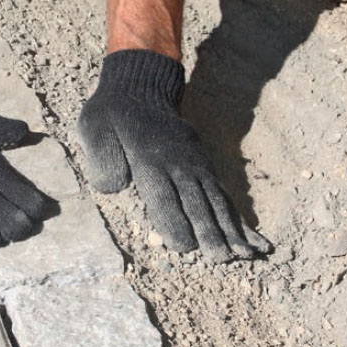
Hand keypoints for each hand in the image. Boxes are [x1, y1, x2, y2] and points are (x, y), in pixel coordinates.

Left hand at [77, 49, 271, 261]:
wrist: (139, 86)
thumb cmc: (111, 115)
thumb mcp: (94, 130)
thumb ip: (103, 159)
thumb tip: (115, 188)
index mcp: (149, 162)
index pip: (165, 198)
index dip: (175, 223)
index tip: (185, 247)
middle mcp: (178, 165)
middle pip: (198, 204)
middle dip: (211, 234)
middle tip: (223, 260)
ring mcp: (195, 164)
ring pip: (216, 201)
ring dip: (232, 229)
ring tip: (248, 254)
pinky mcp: (204, 165)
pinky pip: (223, 195)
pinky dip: (238, 217)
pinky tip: (252, 237)